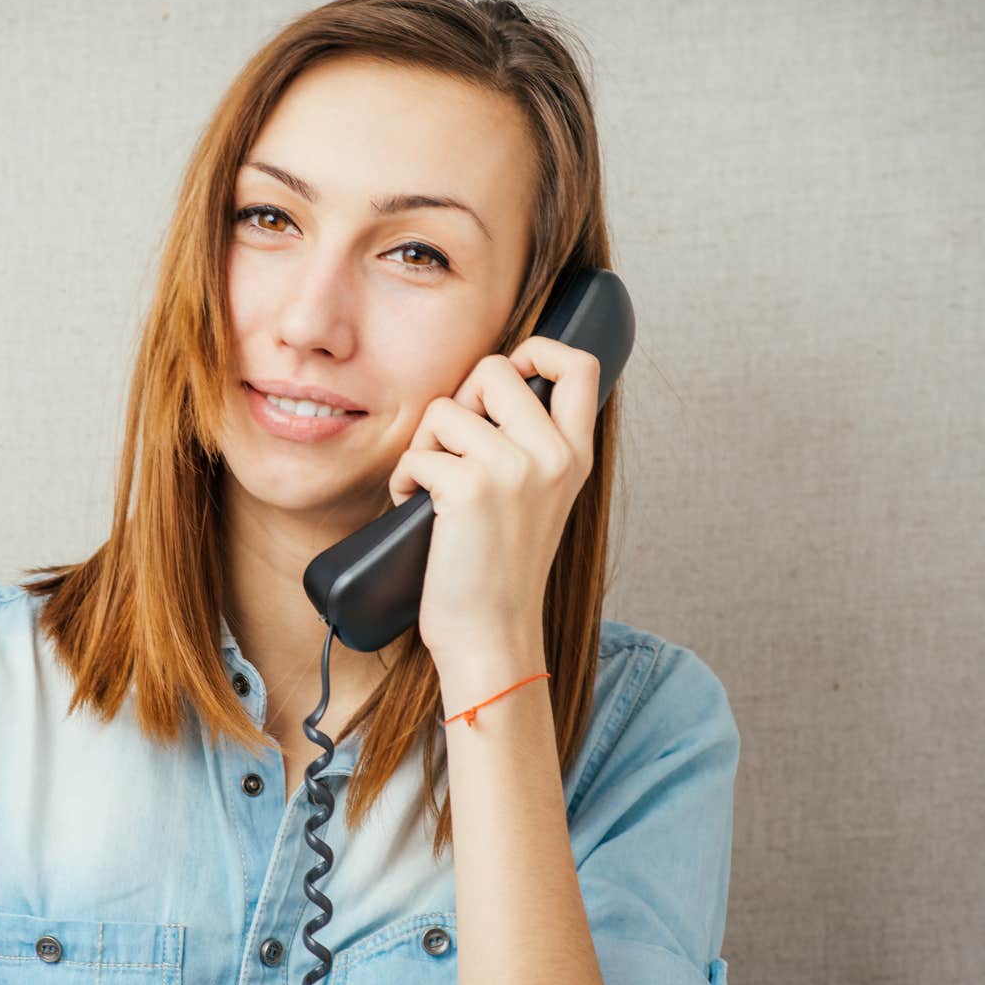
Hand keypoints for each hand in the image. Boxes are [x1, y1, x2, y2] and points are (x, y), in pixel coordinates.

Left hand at [386, 333, 600, 664]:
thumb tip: (489, 385)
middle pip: (493, 368)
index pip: (580, 365)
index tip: (512, 375)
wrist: (491, 634)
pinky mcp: (469, 487)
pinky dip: (403, 480)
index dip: (539, 350)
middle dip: (458, 403)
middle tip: (454, 452)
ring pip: (445, 409)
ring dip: (423, 447)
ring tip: (433, 490)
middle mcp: (554, 455)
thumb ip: (530, 444)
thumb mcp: (538, 498)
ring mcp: (514, 468)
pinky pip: (416, 452)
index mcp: (576, 454)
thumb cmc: (499, 568)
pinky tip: (417, 510)